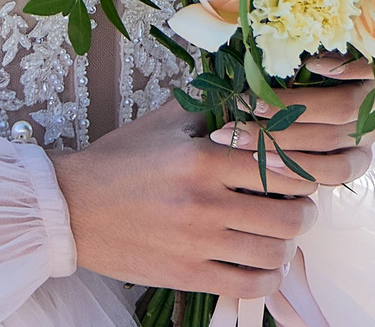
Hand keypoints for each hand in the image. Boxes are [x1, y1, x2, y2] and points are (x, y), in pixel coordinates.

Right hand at [51, 67, 374, 297]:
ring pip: (275, 252)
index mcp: (205, 157)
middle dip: (304, 211)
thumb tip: (263, 88)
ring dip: (287, 245)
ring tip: (278, 234)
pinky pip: (248, 286)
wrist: (70, 208)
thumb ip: (218, 108)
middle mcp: (205, 202)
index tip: (300, 171)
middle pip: (291, 215)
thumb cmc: (122, 160)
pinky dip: (267, 277)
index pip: (285, 166)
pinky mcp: (185, 276)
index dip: (305, 171)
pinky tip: (262, 264)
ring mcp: (196, 243)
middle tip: (296, 206)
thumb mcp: (169, 122)